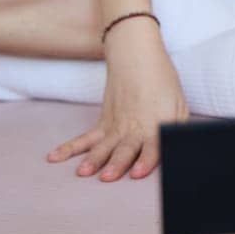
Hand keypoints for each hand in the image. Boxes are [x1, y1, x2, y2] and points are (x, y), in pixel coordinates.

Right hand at [46, 47, 188, 181]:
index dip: (146, 162)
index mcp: (155, 125)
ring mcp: (115, 126)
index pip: (153, 148)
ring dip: (93, 160)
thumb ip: (178, 129)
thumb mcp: (179, 105)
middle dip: (116, 164)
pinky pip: (84, 138)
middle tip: (107, 177)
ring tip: (83, 172)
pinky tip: (54, 157)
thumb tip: (180, 148)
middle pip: (124, 149)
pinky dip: (68, 148)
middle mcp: (133, 128)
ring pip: (102, 146)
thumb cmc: (163, 82)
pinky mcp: (103, 122)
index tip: (137, 173)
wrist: (136, 56)